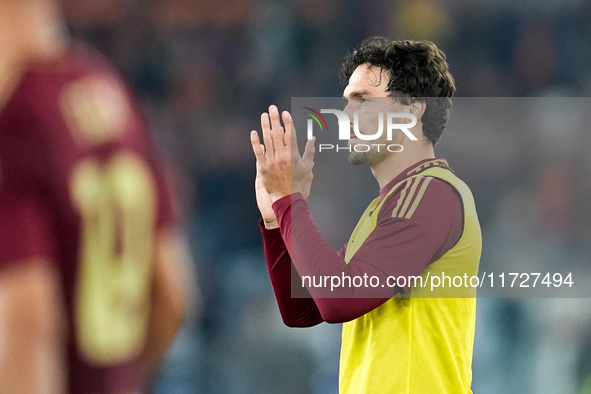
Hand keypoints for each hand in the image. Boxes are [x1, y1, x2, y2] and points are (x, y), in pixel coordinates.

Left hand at [251, 105, 314, 227]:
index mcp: (293, 155)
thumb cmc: (297, 183)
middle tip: (273, 108)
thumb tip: (312, 139)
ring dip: (265, 126)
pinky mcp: (262, 167)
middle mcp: (282, 157)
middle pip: (278, 134)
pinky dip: (255, 142)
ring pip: (267, 140)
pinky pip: (258, 152)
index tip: (285, 113)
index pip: (290, 135)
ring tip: (264, 116)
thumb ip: (309, 152)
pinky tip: (254, 132)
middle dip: (275, 119)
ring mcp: (272, 161)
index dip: (288, 123)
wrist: (286, 198)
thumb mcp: (307, 168)